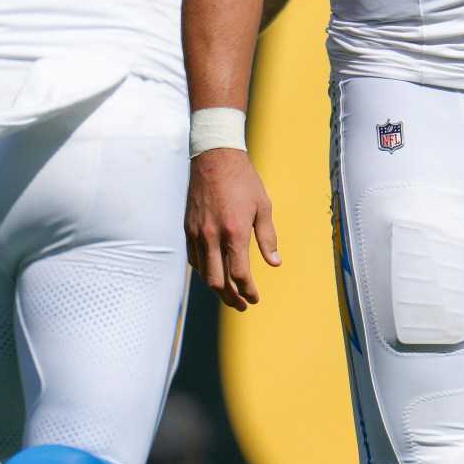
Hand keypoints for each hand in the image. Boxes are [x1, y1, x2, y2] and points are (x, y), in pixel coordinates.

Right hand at [186, 149, 278, 310]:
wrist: (214, 157)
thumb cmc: (243, 181)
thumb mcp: (263, 207)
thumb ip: (268, 237)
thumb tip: (275, 263)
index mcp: (235, 231)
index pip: (239, 274)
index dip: (248, 291)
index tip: (254, 299)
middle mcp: (212, 236)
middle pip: (217, 281)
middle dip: (230, 298)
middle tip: (241, 305)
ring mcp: (197, 233)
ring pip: (203, 273)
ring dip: (216, 287)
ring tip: (228, 293)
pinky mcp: (188, 228)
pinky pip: (194, 258)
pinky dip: (204, 271)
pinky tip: (214, 272)